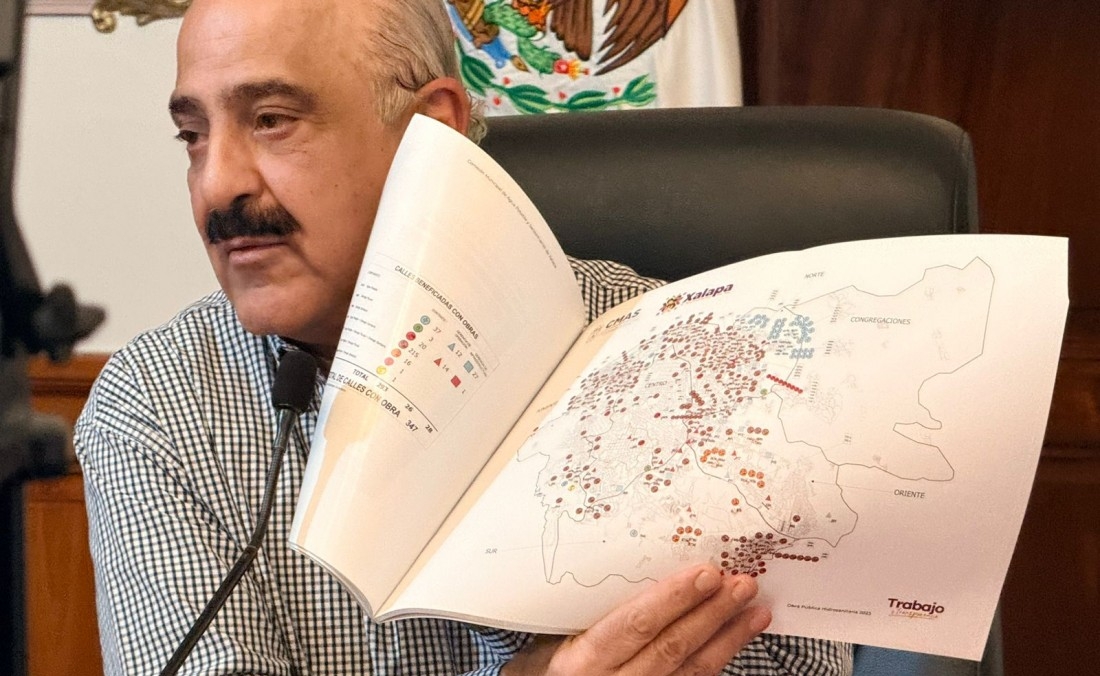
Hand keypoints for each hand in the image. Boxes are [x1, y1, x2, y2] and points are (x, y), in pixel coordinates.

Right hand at [503, 564, 770, 675]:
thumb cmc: (544, 666)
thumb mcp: (553, 634)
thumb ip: (587, 607)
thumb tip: (625, 555)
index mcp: (583, 660)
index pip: (635, 625)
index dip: (674, 599)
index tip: (705, 574)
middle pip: (672, 647)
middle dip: (711, 613)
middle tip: (741, 583)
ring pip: (692, 669)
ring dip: (727, 636)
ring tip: (754, 607)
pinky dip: (721, 656)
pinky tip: (739, 635)